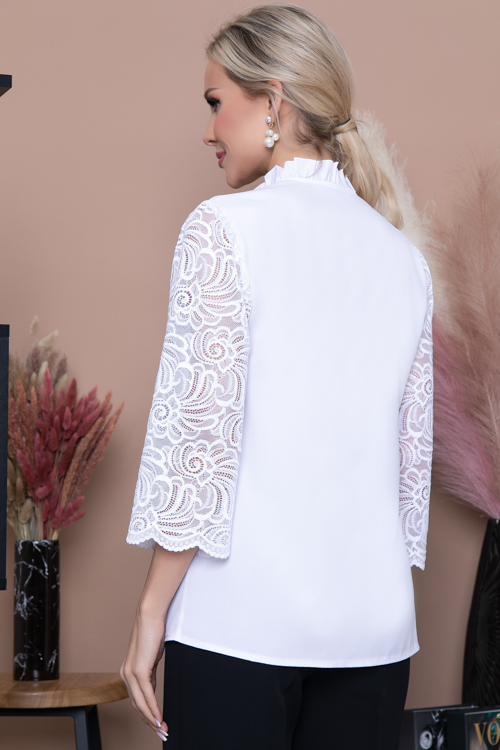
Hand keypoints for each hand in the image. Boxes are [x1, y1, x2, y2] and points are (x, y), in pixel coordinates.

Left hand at [120, 610, 168, 740]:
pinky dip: (153, 708)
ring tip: (163, 729)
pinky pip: (146, 695)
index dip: (146, 714)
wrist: (150, 616)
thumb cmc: (152, 633)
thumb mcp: (152, 658)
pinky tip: (159, 717)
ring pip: (140, 704)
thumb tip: (151, 688)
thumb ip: (150, 674)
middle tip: (162, 732)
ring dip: (152, 719)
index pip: (136, 699)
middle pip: (137, 706)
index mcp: (128, 672)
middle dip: (149, 721)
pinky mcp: (139, 670)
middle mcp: (126, 674)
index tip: (157, 723)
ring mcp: (131, 673)